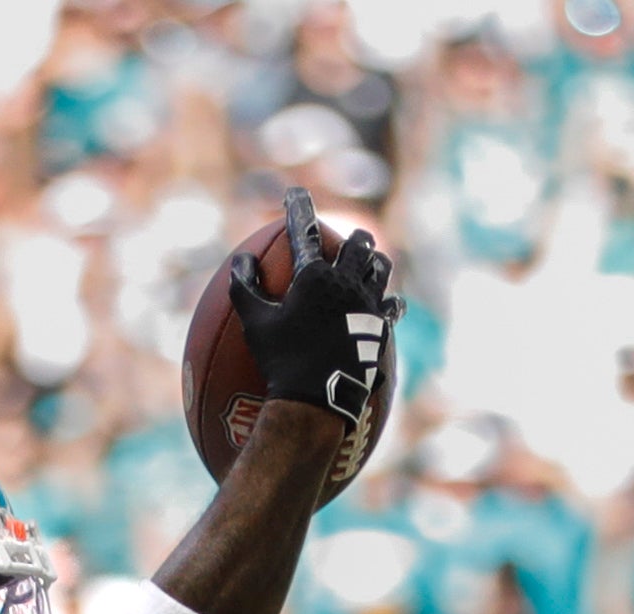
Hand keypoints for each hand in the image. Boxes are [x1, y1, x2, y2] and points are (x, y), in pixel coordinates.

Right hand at [228, 186, 398, 428]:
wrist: (317, 400)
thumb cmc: (281, 361)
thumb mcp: (254, 323)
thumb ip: (245, 286)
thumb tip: (241, 259)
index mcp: (314, 275)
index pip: (304, 231)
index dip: (297, 208)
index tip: (295, 194)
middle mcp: (346, 282)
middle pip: (357, 244)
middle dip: (352, 237)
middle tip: (348, 239)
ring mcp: (368, 304)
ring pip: (380, 268)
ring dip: (374, 262)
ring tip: (370, 264)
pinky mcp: (381, 328)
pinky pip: (392, 306)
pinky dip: (388, 301)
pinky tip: (387, 303)